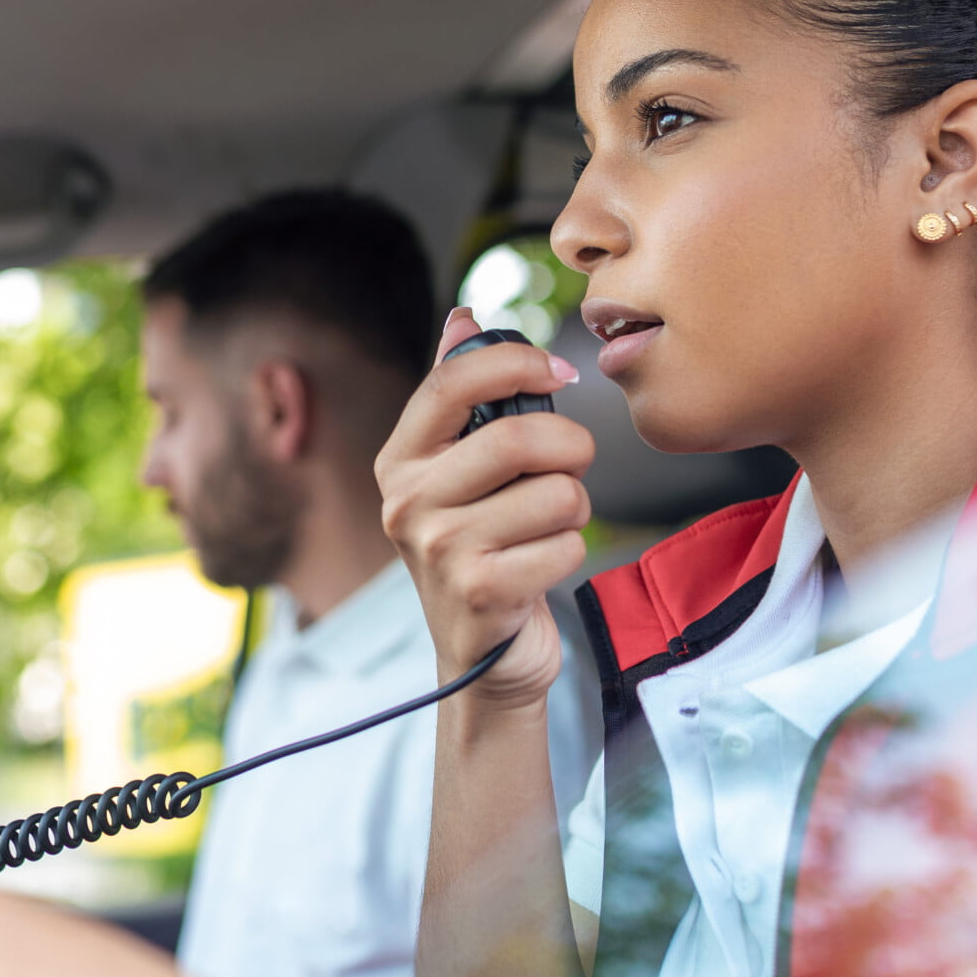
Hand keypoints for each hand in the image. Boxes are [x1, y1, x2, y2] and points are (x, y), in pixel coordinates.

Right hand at [376, 310, 593, 710]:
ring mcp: (439, 550)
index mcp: (401, 459)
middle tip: (571, 466)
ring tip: (548, 528)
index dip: (514, 361)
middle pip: (517, 437)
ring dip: (575, 508)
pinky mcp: (480, 593)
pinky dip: (573, 552)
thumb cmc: (483, 549)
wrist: (485, 661)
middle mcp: (408, 502)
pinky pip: (566, 545)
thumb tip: (463, 315)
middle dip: (570, 447)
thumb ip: (462, 392)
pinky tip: (544, 565)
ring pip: (557, 493)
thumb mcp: (462, 471)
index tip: (559, 371)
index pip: (449, 381)